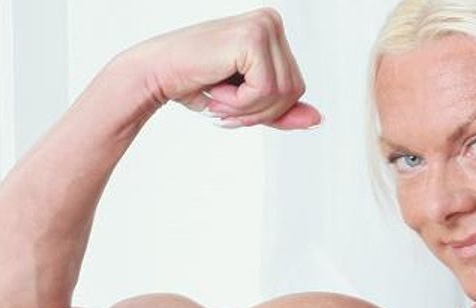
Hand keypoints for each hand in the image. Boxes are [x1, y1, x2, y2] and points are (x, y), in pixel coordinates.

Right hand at [123, 7, 320, 129]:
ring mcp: (265, 26)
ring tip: (219, 97)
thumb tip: (319, 119)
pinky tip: (217, 89)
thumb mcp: (250, 102)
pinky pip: (266, 91)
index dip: (268, 109)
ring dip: (247, 109)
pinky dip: (241, 102)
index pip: (296, 87)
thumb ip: (283, 110)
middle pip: (295, 90)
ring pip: (283, 94)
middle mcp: (272, 22)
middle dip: (260, 112)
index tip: (235, 106)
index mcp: (274, 31)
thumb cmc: (197, 83)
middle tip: (225, 106)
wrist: (156, 74)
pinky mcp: (253, 38)